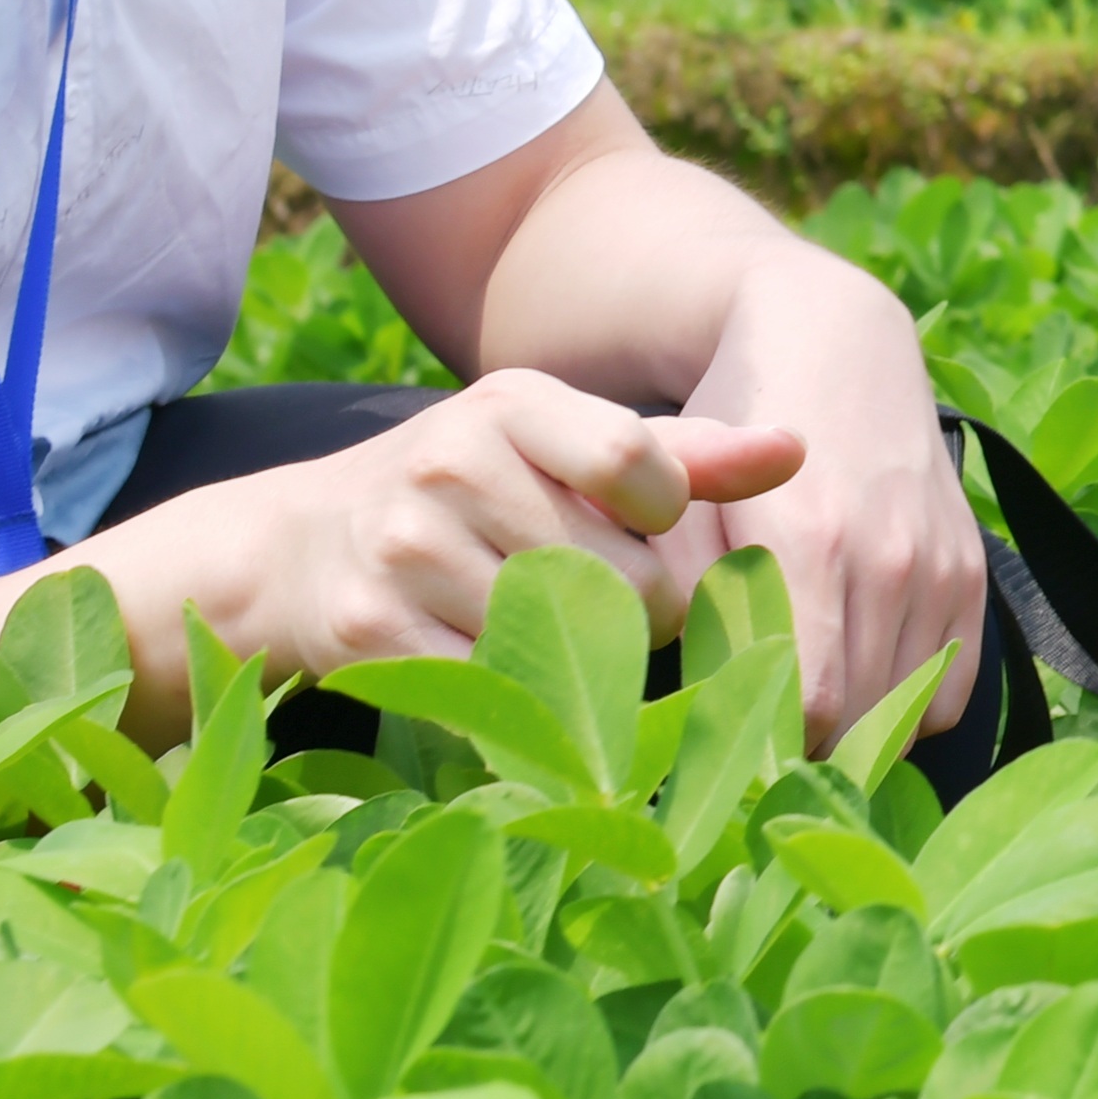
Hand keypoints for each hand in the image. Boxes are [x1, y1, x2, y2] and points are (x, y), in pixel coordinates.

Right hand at [151, 371, 795, 692]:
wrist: (300, 549)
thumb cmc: (473, 494)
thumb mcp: (565, 448)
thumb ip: (686, 454)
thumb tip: (798, 447)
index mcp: (513, 403)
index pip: (643, 463)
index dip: (668, 517)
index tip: (652, 531)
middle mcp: (452, 460)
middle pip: (619, 573)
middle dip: (635, 607)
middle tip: (602, 602)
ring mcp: (405, 545)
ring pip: (561, 639)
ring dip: (574, 657)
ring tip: (541, 629)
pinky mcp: (372, 628)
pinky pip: (494, 686)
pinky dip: (514, 695)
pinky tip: (495, 666)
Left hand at [696, 258, 990, 751]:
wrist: (834, 345)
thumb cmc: (734, 429)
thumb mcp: (685, 505)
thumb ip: (690, 607)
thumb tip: (704, 708)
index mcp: (810, 545)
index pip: (811, 707)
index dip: (767, 745)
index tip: (729, 746)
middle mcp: (890, 561)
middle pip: (860, 722)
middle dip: (805, 750)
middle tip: (756, 745)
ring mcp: (941, 565)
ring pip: (908, 714)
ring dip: (856, 734)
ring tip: (804, 716)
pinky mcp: (971, 570)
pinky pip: (953, 689)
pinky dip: (911, 709)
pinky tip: (862, 684)